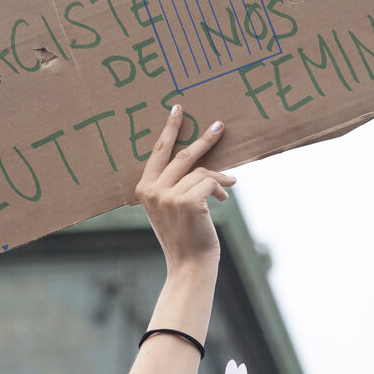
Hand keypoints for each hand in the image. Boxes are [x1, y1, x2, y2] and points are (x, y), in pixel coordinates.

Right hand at [135, 106, 234, 270]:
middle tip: (219, 125)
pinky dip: (222, 186)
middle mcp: (151, 190)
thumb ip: (173, 184)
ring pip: (200, 170)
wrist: (189, 264)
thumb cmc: (184, 235)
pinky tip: (225, 196)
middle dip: (203, 138)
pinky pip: (210, 181)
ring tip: (230, 182)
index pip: (158, 152)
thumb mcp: (170, 207)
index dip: (169, 129)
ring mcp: (168, 195)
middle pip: (181, 153)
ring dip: (219, 176)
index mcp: (143, 189)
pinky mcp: (187, 201)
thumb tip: (195, 158)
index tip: (177, 109)